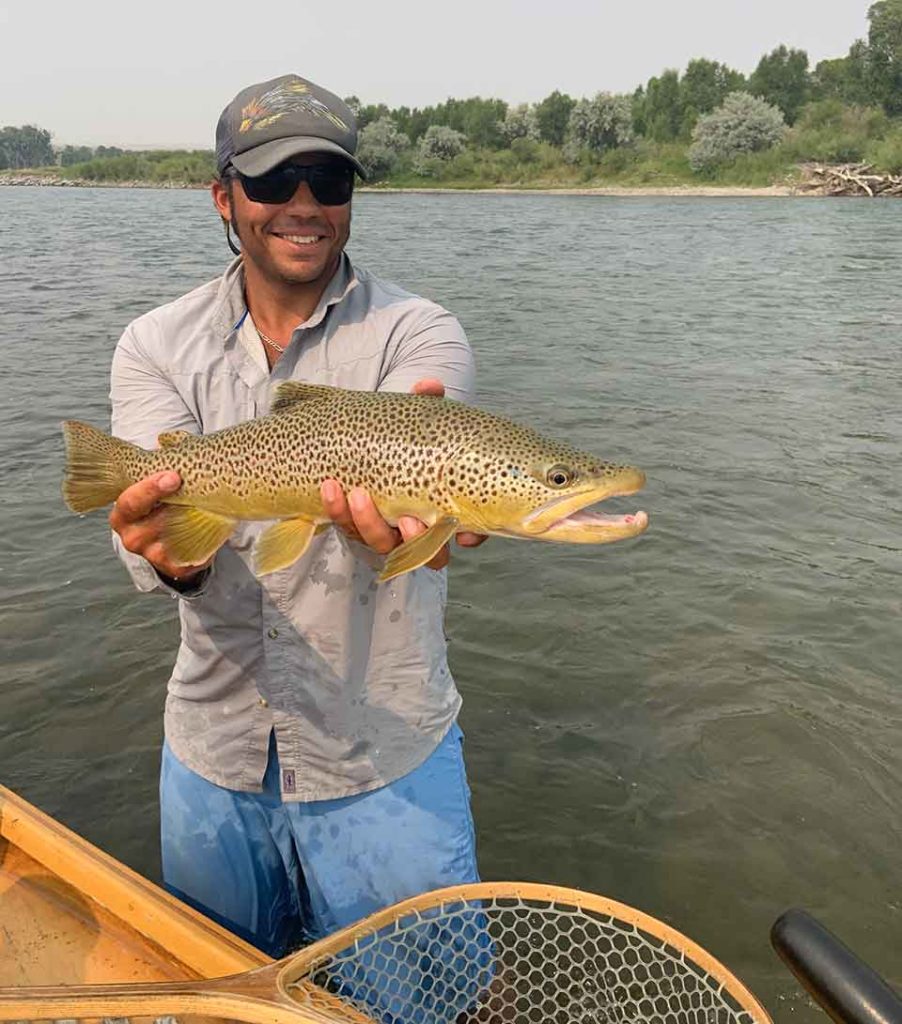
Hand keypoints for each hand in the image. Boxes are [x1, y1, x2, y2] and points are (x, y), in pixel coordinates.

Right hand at [109, 471, 210, 580]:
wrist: (178, 538)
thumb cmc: (164, 504)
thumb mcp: (156, 485)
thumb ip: (161, 461)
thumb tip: (165, 439)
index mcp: (123, 516)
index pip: (129, 502)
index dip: (149, 488)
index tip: (173, 476)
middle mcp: (132, 537)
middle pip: (153, 522)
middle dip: (173, 502)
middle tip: (191, 485)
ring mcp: (153, 555)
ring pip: (175, 535)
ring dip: (193, 517)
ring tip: (209, 501)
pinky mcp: (175, 567)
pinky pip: (192, 551)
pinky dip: (205, 536)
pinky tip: (214, 522)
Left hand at [320, 378, 487, 568]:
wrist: (357, 443)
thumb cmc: (402, 437)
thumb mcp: (415, 421)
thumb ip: (426, 405)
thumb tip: (430, 386)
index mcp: (445, 506)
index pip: (468, 532)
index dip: (471, 536)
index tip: (465, 534)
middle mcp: (417, 527)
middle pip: (425, 551)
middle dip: (415, 539)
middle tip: (408, 520)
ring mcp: (385, 530)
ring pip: (382, 543)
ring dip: (369, 523)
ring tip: (358, 495)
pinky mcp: (354, 525)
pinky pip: (347, 527)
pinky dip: (338, 510)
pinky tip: (330, 487)